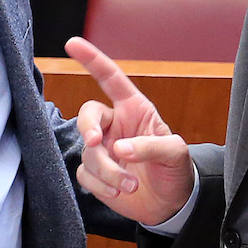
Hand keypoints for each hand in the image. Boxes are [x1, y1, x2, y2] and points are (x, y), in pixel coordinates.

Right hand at [69, 36, 193, 226]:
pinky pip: (85, 174)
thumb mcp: (175, 153)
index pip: (110, 78)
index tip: (72, 43)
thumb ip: (151, 146)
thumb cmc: (176, 170)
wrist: (171, 204)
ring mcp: (103, 149)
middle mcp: (114, 125)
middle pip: (87, 115)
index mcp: (134, 109)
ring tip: (130, 185)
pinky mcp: (95, 174)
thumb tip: (120, 149)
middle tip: (95, 142)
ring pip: (88, 152)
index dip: (91, 60)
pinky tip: (119, 193)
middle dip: (87, 127)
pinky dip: (101, 185)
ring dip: (108, 171)